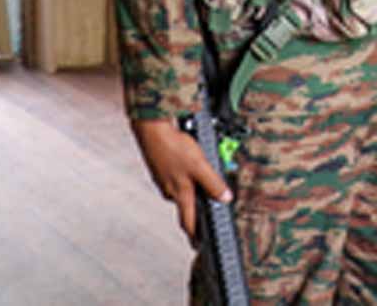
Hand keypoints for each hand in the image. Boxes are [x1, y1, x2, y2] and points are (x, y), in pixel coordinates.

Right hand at [131, 119, 231, 239]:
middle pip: (186, 207)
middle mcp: (170, 191)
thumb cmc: (174, 148)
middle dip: (196, 211)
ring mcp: (164, 180)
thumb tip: (225, 198)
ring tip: (202, 180)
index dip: (194, 236)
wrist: (152, 131)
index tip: (198, 246)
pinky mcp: (162, 169)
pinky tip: (189, 164)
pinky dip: (184, 176)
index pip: (188, 222)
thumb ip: (213, 183)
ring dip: (191, 189)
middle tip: (205, 215)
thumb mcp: (200, 166)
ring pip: (181, 190)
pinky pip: (176, 178)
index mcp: (180, 194)